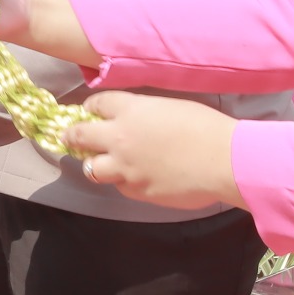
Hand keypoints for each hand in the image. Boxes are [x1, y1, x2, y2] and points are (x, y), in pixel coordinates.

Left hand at [65, 91, 242, 209]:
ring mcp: (126, 168)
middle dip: (72, 135)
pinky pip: (120, 187)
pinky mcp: (137, 191)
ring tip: (102, 164)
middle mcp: (120, 138)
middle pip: (80, 136)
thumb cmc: (207, 127)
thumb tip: (136, 121)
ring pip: (92, 168)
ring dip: (95, 164)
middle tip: (69, 137)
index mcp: (131, 110)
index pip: (97, 104)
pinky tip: (137, 179)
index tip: (89, 111)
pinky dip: (124, 182)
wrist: (224, 161)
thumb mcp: (171, 107)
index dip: (91, 107)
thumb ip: (145, 113)